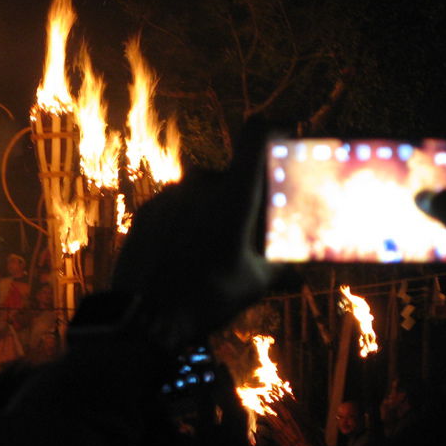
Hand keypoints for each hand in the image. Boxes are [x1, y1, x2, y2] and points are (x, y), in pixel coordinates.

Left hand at [111, 120, 275, 350]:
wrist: (145, 316)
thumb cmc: (208, 297)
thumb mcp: (256, 281)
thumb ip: (282, 262)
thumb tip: (300, 264)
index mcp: (233, 192)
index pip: (257, 135)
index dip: (275, 129)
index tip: (286, 134)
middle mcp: (200, 183)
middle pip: (231, 176)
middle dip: (243, 196)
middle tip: (249, 227)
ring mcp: (170, 194)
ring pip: (203, 192)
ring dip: (213, 211)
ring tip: (216, 248)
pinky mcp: (148, 209)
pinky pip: (178, 205)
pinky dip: (188, 220)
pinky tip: (188, 252)